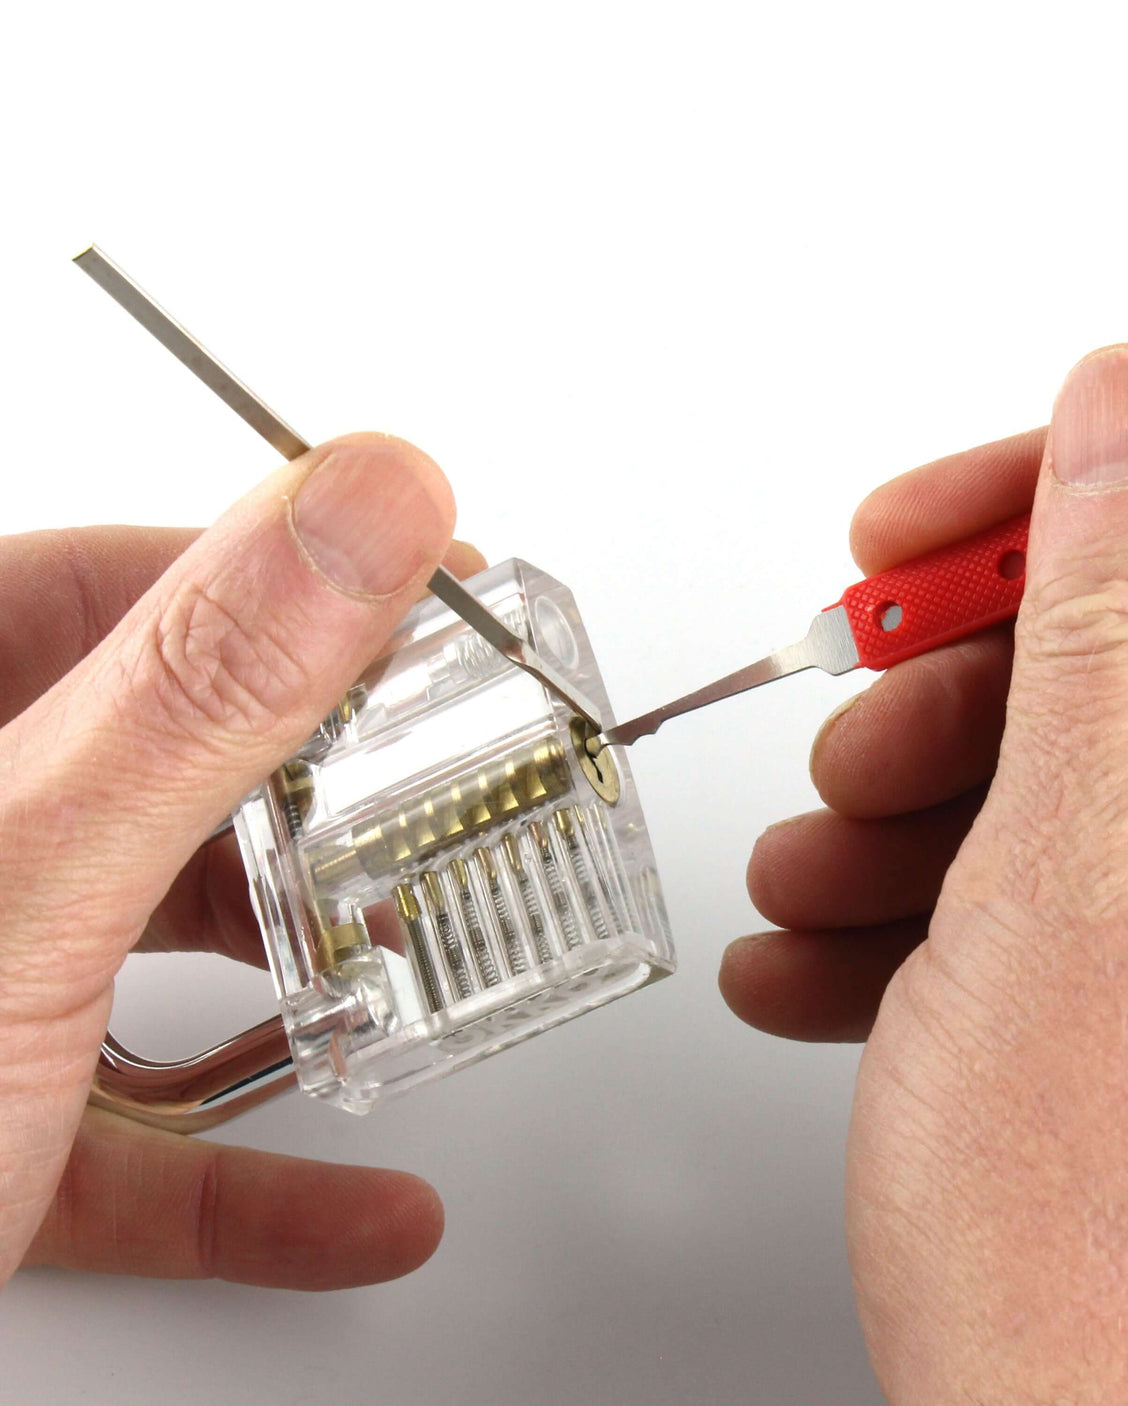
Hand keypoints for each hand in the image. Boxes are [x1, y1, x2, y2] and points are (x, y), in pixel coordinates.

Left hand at [1, 434, 478, 1290]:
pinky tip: (355, 1200)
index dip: (312, 584)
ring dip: (307, 982)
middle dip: (331, 796)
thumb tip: (366, 501)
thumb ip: (200, 687)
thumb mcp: (11, 880)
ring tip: (410, 970)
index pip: (138, 583)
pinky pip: (138, 1132)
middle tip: (449, 793)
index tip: (445, 604)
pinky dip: (255, 1179)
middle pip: (172, 762)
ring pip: (156, 943)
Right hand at [724, 346, 1127, 1397]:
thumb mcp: (1074, 872)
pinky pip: (1080, 903)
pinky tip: (840, 959)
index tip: (939, 527)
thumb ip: (1113, 616)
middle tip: (862, 725)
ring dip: (927, 806)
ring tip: (817, 871)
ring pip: (1093, 781)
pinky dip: (947, 914)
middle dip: (970, 676)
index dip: (1081, 489)